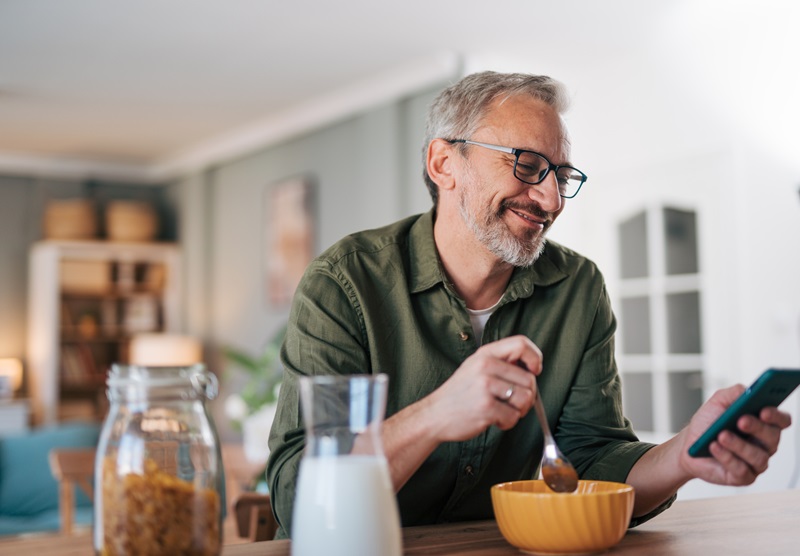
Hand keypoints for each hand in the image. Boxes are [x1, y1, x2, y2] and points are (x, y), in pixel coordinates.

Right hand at [423, 335, 541, 442]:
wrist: (435, 414)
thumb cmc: (460, 393)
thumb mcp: (476, 367)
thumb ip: (501, 363)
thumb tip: (533, 369)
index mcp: (485, 354)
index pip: (521, 343)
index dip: (534, 357)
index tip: (534, 371)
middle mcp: (485, 366)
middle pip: (529, 379)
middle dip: (527, 396)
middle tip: (513, 403)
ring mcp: (485, 386)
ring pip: (526, 399)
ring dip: (518, 411)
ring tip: (501, 411)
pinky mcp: (486, 407)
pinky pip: (514, 417)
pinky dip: (507, 423)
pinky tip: (493, 420)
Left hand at [679, 384, 791, 485]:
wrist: (688, 444)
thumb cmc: (708, 423)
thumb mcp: (718, 402)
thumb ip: (735, 393)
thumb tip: (748, 390)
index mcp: (764, 423)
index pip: (782, 420)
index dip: (776, 416)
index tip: (764, 410)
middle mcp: (765, 444)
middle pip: (772, 437)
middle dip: (757, 428)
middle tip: (741, 420)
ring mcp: (756, 462)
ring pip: (757, 456)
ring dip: (738, 445)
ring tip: (721, 435)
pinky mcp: (744, 477)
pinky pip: (741, 470)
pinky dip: (726, 457)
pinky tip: (714, 447)